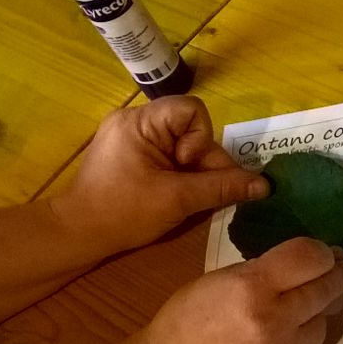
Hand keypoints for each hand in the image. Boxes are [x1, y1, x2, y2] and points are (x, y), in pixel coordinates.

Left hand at [53, 95, 267, 254]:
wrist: (78, 233)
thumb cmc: (124, 212)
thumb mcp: (178, 200)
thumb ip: (223, 188)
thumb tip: (264, 185)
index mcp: (140, 122)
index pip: (192, 110)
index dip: (201, 140)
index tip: (187, 167)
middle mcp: (134, 120)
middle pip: (190, 129)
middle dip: (200, 161)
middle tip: (195, 191)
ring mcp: (130, 136)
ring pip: (181, 144)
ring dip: (191, 171)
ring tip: (181, 195)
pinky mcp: (130, 153)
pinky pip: (167, 154)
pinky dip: (178, 173)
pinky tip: (172, 193)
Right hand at [142, 237, 342, 343]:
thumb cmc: (191, 319)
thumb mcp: (222, 278)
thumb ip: (268, 269)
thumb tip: (317, 261)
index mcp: (251, 286)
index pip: (311, 258)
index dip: (325, 254)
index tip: (330, 255)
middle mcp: (275, 320)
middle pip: (328, 288)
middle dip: (338, 277)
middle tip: (341, 272)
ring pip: (325, 323)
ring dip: (318, 314)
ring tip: (299, 312)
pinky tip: (286, 342)